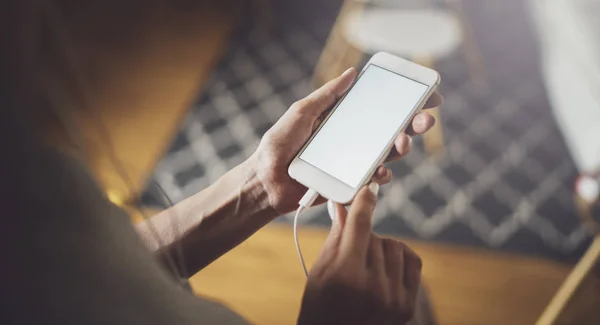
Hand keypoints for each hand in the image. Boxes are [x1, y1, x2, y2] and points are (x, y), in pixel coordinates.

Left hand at [252, 67, 442, 213]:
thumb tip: (351, 72)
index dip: (405, 102)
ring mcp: (354, 163)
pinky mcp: (350, 184)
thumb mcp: (301, 112)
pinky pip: (373, 180)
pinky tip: (381, 170)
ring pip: (388, 155)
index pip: (381, 108)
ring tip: (403, 143)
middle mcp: (354, 140)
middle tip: (425, 120)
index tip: (428, 94)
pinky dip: (381, 175)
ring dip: (401, 148)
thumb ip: (327, 95)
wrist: (265, 180)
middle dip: (413, 125)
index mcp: (345, 120)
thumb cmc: (279, 144)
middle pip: (392, 131)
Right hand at [298, 184, 422, 324]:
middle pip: (375, 236)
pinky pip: (412, 260)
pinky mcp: (406, 305)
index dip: (364, 203)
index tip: (369, 188)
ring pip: (395, 246)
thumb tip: (344, 206)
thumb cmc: (320, 306)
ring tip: (367, 265)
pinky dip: (399, 257)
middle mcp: (373, 287)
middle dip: (362, 238)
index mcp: (346, 276)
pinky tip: (385, 268)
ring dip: (381, 247)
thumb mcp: (320, 271)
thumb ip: (336, 237)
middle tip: (351, 255)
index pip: (360, 226)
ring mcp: (394, 298)